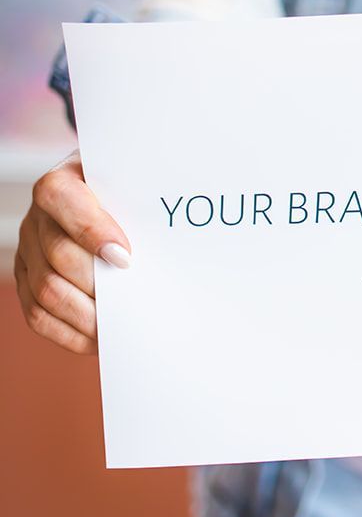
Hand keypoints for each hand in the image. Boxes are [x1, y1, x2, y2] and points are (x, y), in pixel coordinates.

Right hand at [13, 150, 131, 355]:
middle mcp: (39, 217)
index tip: (126, 257)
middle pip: (58, 254)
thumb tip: (177, 224)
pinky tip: (101, 335)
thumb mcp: (137, 180)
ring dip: (87, 314)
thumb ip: (147, 195)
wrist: (116, 201)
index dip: (89, 228)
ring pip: (47, 291)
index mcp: (63, 180)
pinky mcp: (28, 283)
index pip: (60, 196)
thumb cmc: (132, 192)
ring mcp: (29, 252)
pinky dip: (71, 332)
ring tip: (122, 323)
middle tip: (133, 301)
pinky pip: (39, 316)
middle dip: (98, 284)